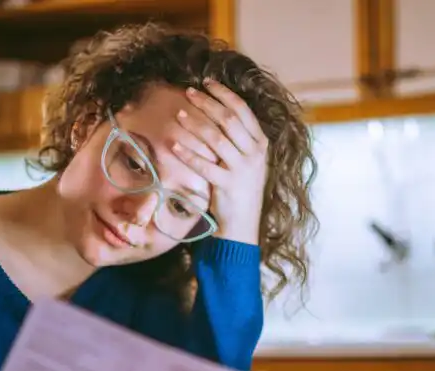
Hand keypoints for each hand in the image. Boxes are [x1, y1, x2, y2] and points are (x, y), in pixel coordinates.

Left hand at [172, 79, 268, 244]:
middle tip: (189, 93)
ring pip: (216, 139)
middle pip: (228, 120)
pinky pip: (204, 165)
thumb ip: (239, 139)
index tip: (207, 82)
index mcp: (260, 144)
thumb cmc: (241, 189)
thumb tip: (218, 112)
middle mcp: (254, 154)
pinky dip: (188, 154)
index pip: (243, 110)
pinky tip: (174, 145)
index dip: (224, 94)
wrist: (243, 224)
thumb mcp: (248, 162)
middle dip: (207, 103)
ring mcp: (242, 170)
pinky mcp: (227, 185)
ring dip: (196, 124)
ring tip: (179, 114)